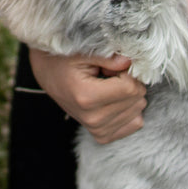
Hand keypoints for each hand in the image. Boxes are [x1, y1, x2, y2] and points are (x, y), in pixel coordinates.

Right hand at [29, 48, 145, 143]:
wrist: (49, 74)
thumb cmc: (65, 61)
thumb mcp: (84, 52)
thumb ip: (109, 57)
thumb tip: (130, 62)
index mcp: (87, 97)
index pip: (131, 88)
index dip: (127, 73)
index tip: (113, 67)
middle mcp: (92, 118)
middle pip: (136, 99)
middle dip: (129, 83)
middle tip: (109, 77)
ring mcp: (97, 129)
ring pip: (138, 110)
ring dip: (128, 96)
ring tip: (107, 87)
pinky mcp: (102, 135)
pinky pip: (135, 123)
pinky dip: (130, 109)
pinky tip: (114, 100)